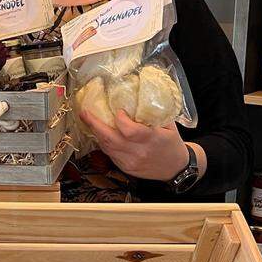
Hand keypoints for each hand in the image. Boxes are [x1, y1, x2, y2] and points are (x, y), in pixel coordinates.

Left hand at [79, 109, 193, 181]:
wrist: (176, 169)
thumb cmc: (172, 143)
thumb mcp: (169, 126)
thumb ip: (154, 113)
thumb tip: (139, 92)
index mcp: (152, 140)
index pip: (131, 131)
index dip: (120, 120)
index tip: (118, 111)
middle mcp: (140, 152)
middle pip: (111, 139)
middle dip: (95, 124)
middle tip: (85, 112)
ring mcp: (131, 162)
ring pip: (107, 147)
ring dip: (96, 133)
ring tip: (88, 120)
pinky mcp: (126, 168)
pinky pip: (110, 154)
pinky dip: (103, 142)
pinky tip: (99, 133)